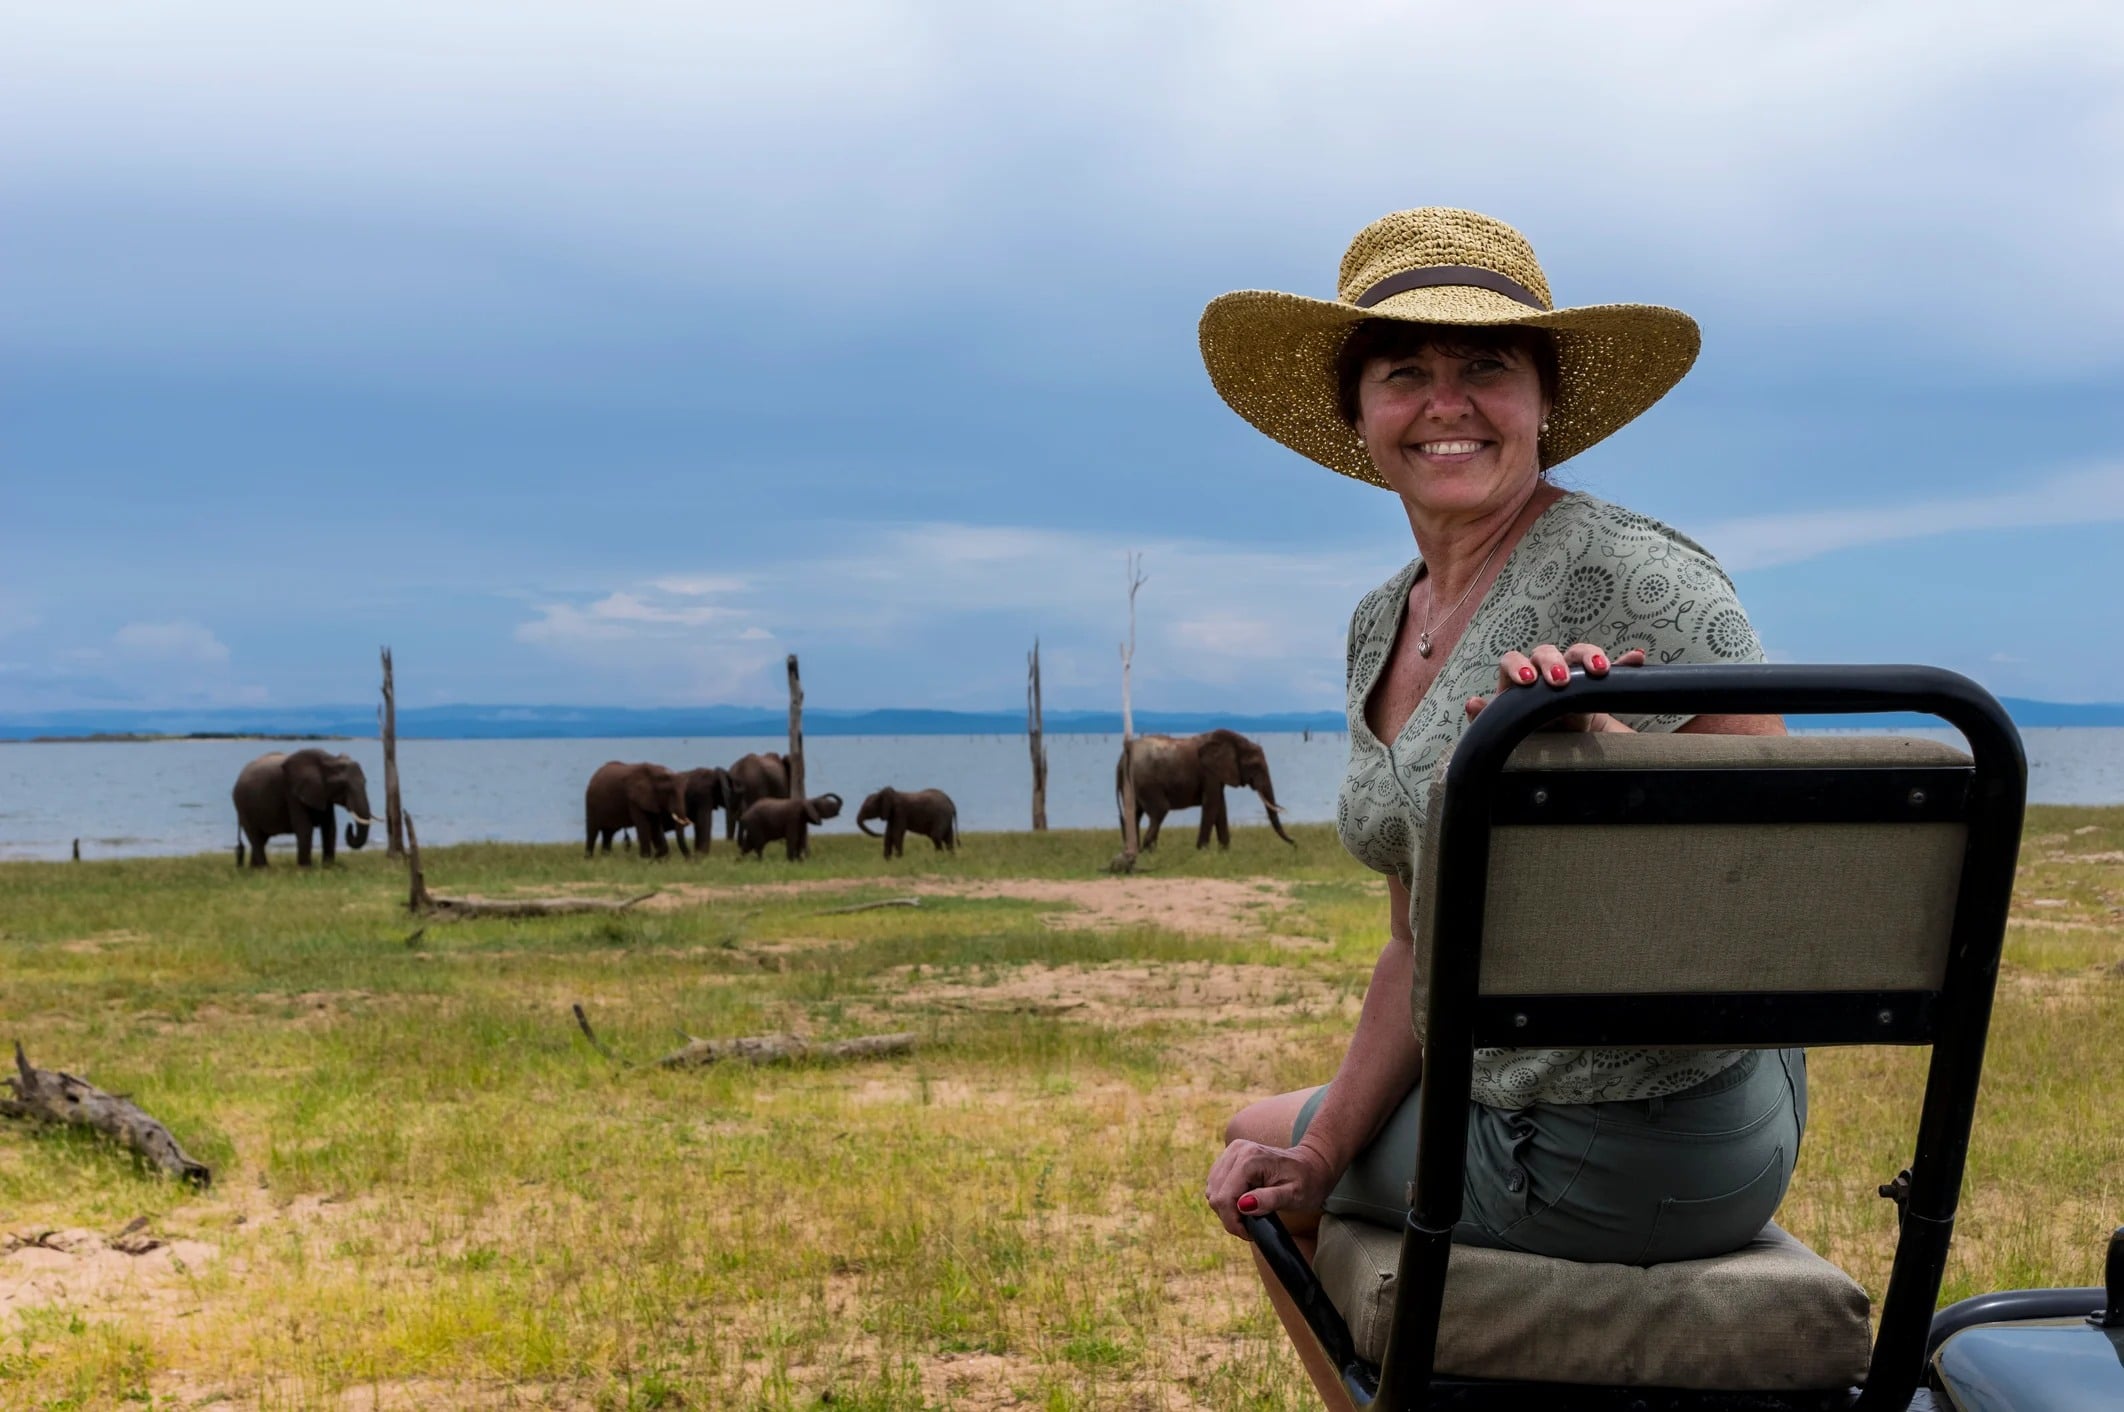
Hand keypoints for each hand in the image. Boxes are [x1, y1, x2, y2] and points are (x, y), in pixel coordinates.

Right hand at [1204, 1138, 1336, 1238]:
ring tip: (1249, 1214)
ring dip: (1227, 1208)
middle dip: (1230, 1216)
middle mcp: (1237, 1151)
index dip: (1233, 1221)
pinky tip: (1244, 1203)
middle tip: (1251, 1226)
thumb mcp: (1295, 1196)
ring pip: (1213, 1190)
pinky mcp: (1229, 1157)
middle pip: (1215, 1195)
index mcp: (1250, 1159)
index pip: (1224, 1198)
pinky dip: (1226, 1199)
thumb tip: (1243, 1205)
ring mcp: (1231, 1151)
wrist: (1313, 1164)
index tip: (1250, 1233)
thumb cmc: (1308, 1182)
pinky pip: (1216, 1184)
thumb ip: (1269, 1200)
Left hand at [1464, 642, 1646, 733]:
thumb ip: (1490, 720)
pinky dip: (1626, 663)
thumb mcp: (1510, 733)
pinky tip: (1635, 658)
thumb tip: (1472, 702)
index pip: (1513, 661)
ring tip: (1599, 670)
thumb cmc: (1530, 742)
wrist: (1562, 756)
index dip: (1518, 667)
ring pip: (1578, 653)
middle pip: (1545, 652)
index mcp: (1520, 684)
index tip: (1528, 682)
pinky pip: (1616, 669)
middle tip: (1560, 681)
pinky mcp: (1599, 687)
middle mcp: (1546, 675)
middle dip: (1552, 662)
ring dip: (1587, 655)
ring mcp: (1574, 678)